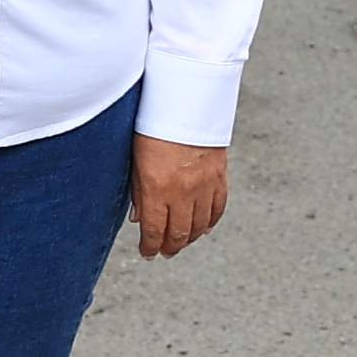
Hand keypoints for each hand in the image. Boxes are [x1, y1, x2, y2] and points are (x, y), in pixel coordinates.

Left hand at [132, 139, 227, 258]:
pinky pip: (218, 207)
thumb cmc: (153, 127)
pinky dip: (211, 221)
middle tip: (165, 252)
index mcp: (158, 188)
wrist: (184, 102)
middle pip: (180, 232)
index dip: (150, 247)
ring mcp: (204, 185)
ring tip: (182, 243)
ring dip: (191, 238)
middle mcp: (183, 191)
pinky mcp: (219, 175)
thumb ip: (139, 192)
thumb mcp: (136, 160)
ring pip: (201, 224)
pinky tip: (205, 228)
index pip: (155, 230)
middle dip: (171, 246)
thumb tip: (139, 219)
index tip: (147, 253)